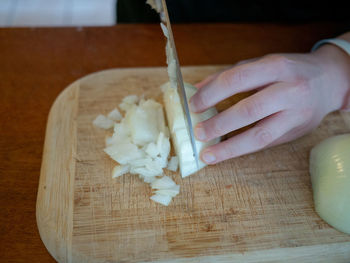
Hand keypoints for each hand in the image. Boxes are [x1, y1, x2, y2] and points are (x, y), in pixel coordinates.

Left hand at [190, 44, 349, 163]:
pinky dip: (243, 149)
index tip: (193, 105)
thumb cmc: (290, 71)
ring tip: (208, 154)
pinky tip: (226, 152)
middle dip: (219, 124)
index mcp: (276, 66)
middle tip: (198, 132)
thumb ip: (231, 75)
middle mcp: (289, 90)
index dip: (212, 93)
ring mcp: (295, 114)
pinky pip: (266, 144)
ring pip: (260, 135)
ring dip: (230, 147)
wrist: (330, 81)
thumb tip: (198, 89)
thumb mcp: (262, 64)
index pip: (237, 79)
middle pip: (249, 110)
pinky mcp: (296, 132)